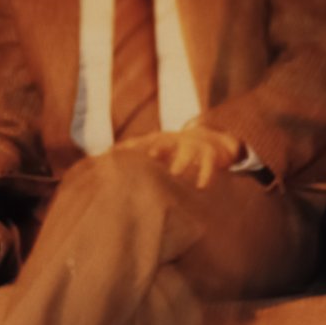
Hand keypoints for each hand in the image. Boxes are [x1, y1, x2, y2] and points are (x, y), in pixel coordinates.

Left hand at [119, 125, 242, 188]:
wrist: (214, 138)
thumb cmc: (178, 150)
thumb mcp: (161, 150)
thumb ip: (142, 159)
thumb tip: (111, 169)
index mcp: (161, 141)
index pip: (142, 141)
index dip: (128, 147)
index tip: (111, 153)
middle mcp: (176, 141)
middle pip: (163, 142)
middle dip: (156, 147)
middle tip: (148, 155)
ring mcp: (194, 146)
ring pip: (187, 152)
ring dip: (181, 161)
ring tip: (175, 172)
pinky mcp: (210, 155)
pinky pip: (208, 165)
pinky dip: (205, 174)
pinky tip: (201, 185)